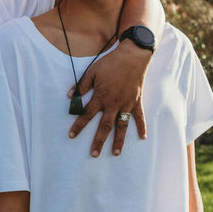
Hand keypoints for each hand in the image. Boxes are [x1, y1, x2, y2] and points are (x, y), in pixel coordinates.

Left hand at [70, 42, 149, 156]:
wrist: (132, 56)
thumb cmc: (110, 63)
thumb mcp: (92, 72)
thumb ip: (81, 85)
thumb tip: (70, 96)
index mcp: (101, 97)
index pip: (87, 114)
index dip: (78, 125)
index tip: (72, 135)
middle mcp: (113, 104)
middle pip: (105, 126)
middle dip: (98, 141)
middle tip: (94, 154)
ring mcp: (126, 104)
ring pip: (122, 126)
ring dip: (119, 140)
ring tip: (116, 153)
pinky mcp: (137, 101)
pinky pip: (139, 117)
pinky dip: (141, 127)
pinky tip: (142, 138)